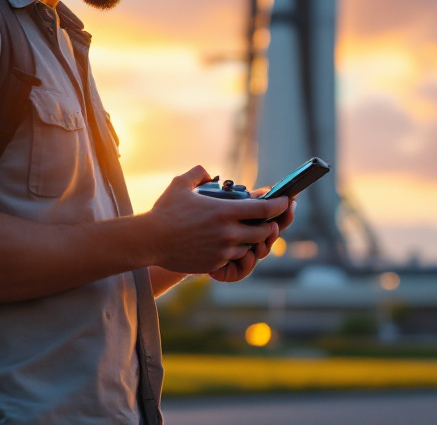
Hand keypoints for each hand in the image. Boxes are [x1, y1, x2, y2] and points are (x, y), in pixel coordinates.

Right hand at [145, 166, 286, 274]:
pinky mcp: (215, 264)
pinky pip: (234, 258)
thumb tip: (207, 172)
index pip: (264, 209)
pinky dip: (236, 251)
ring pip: (250, 247)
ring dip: (252, 240)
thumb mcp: (181, 184)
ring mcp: (223, 250)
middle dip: (270, 226)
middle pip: (264, 231)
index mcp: (225, 211)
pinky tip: (229, 243)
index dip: (279, 205)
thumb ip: (198, 173)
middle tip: (270, 220)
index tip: (287, 200)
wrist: (150, 241)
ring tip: (247, 232)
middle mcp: (229, 232)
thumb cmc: (165, 211)